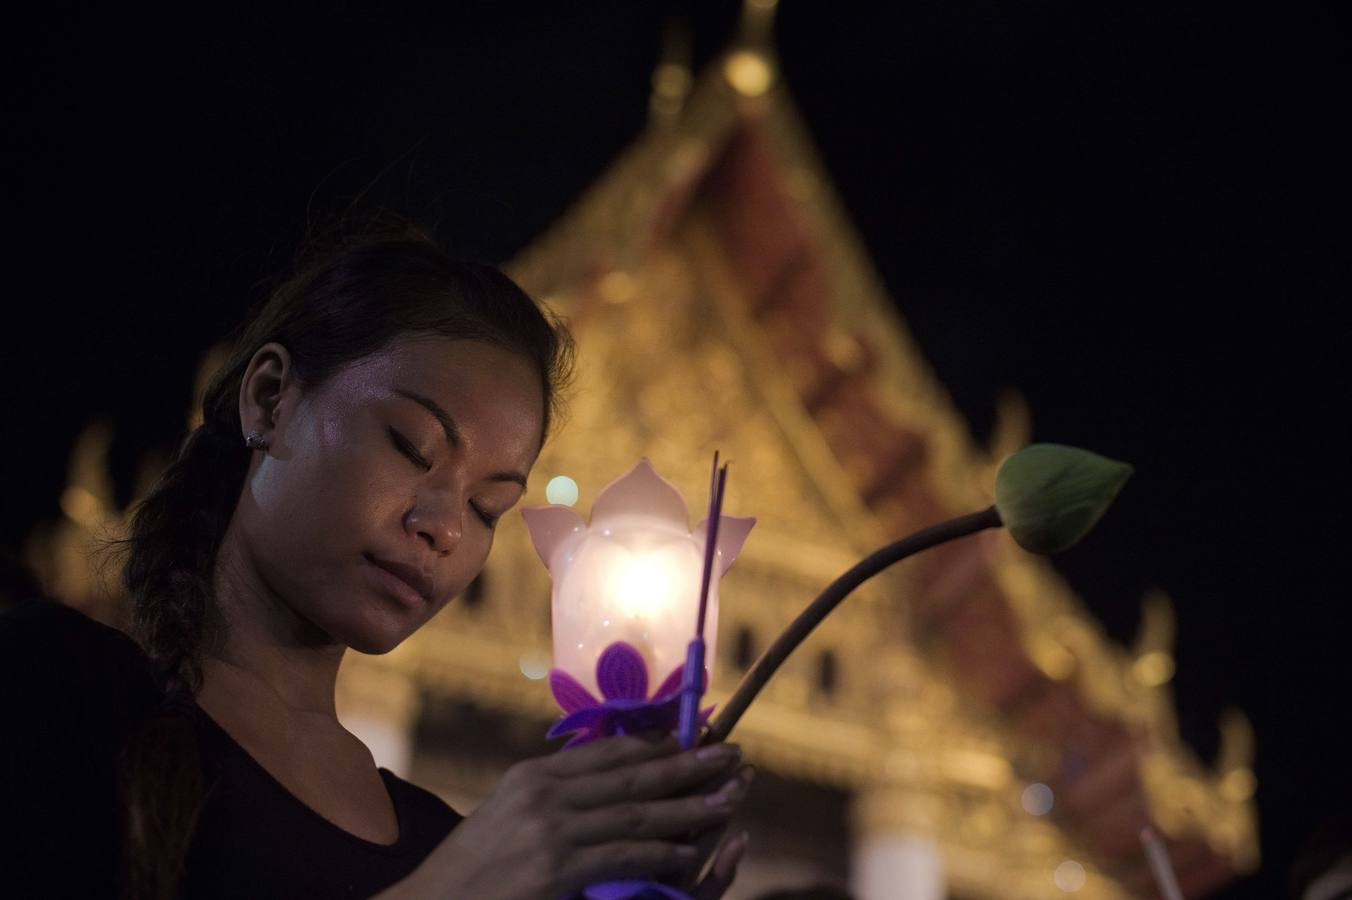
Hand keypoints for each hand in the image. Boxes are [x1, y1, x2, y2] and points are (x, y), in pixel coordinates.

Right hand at [394, 734, 749, 899]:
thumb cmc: (472, 867)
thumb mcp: (508, 812)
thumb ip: (554, 793)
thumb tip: (606, 775)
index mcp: (534, 775)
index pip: (608, 752)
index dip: (657, 743)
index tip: (695, 737)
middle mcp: (544, 794)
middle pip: (631, 774)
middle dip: (688, 765)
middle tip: (731, 755)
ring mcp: (550, 831)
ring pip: (636, 812)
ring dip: (689, 805)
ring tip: (728, 797)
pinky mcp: (556, 870)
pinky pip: (622, 856)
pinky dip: (661, 850)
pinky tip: (690, 848)